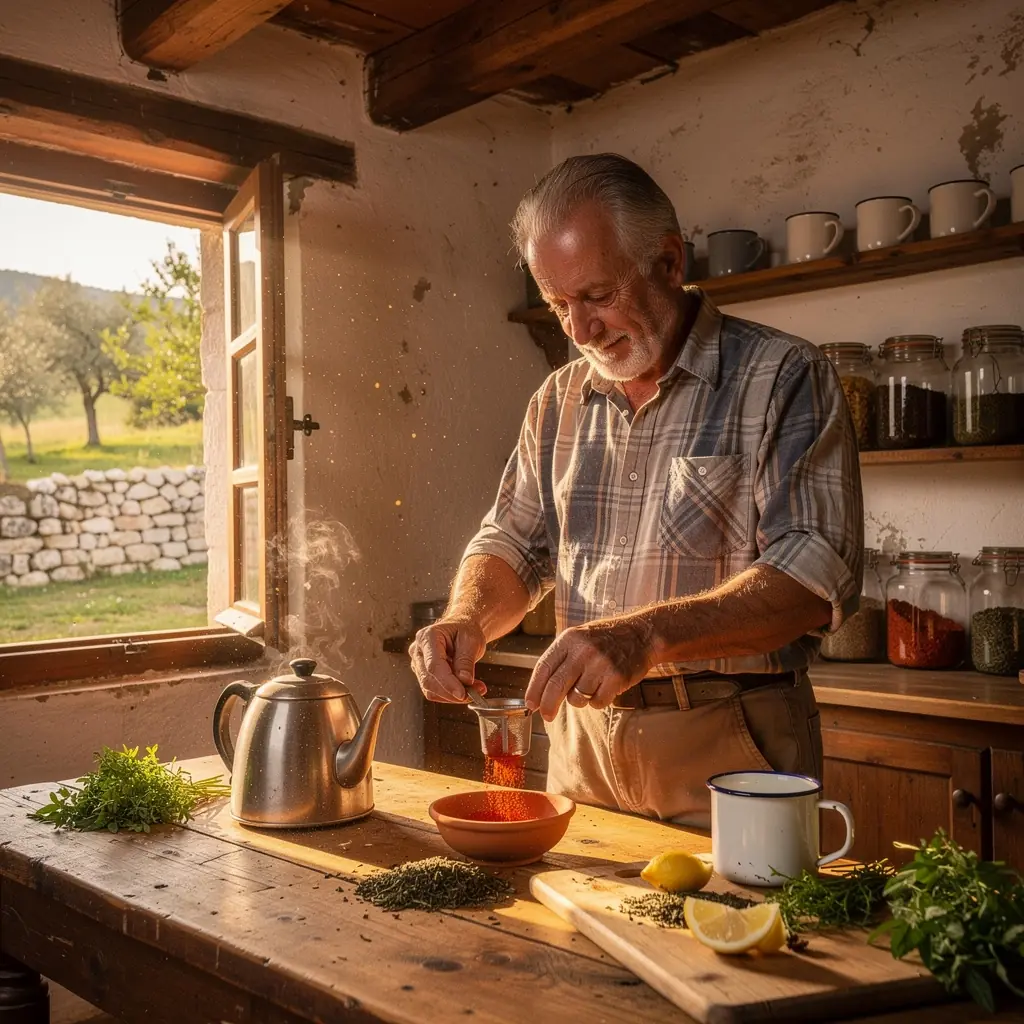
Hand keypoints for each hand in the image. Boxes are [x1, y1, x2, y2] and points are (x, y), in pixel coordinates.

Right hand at [409, 619, 487, 702]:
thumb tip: (464, 681)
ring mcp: (418, 664)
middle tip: (476, 693)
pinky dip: (450, 695)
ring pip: (431, 689)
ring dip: (453, 696)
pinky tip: (465, 689)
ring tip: (475, 690)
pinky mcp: (423, 674)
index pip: (433, 665)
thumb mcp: (471, 640)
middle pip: (429, 680)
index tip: (462, 694)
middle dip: (452, 691)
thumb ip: (466, 661)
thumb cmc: (465, 630)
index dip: (447, 682)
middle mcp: (418, 651)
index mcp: (427, 637)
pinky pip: (434, 692)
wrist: (461, 628)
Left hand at [525, 615, 654, 720]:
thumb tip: (539, 692)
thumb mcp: (579, 639)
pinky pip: (597, 703)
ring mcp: (600, 664)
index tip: (531, 704)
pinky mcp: (617, 677)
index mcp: (569, 639)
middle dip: (548, 705)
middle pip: (556, 686)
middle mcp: (583, 650)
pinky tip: (605, 687)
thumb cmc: (605, 640)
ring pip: (577, 698)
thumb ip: (560, 660)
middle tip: (546, 716)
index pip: (543, 667)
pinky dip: (598, 701)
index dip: (534, 689)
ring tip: (591, 686)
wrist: (641, 634)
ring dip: (580, 700)